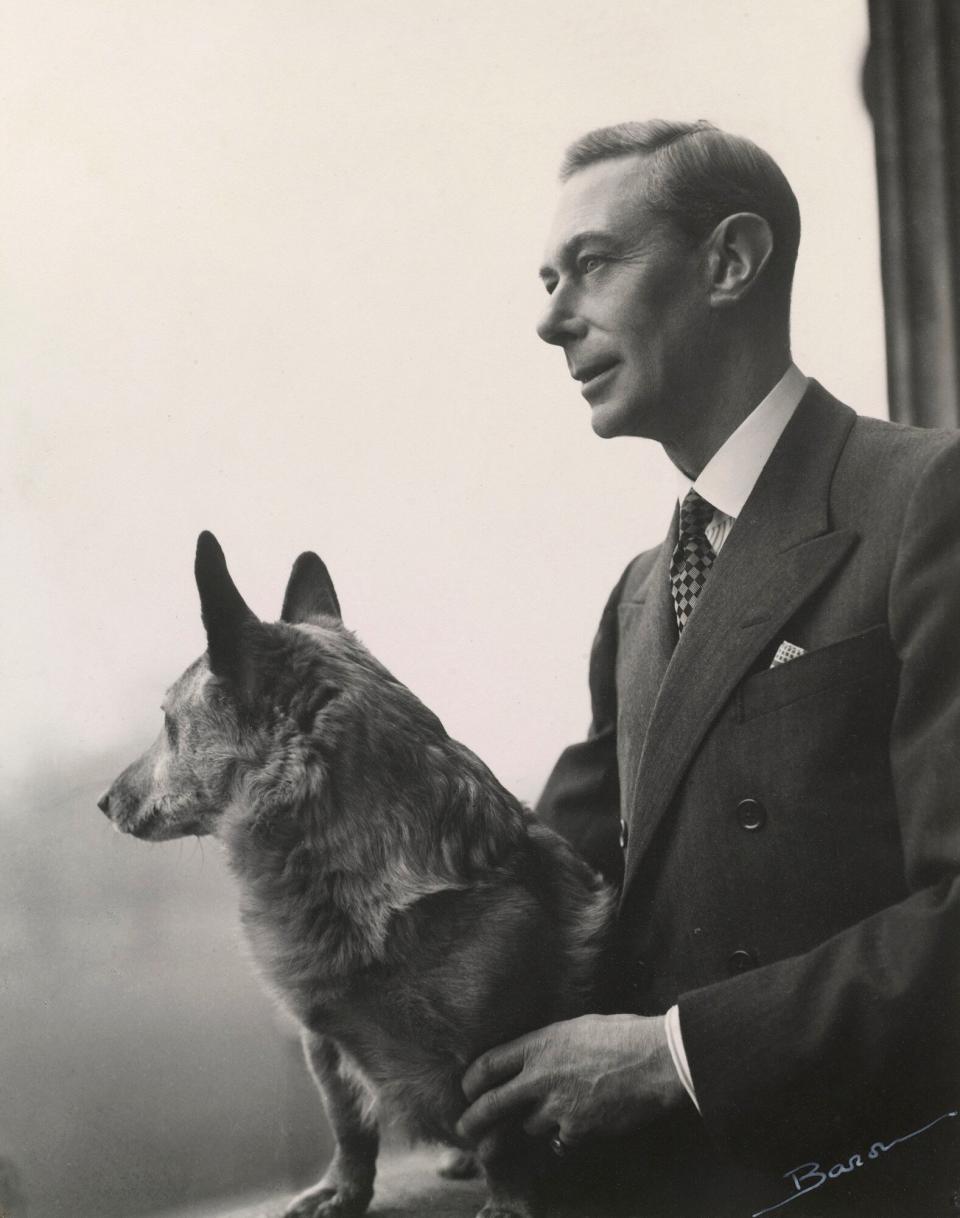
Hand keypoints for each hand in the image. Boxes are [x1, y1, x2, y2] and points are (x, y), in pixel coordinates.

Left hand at [456, 1013, 685, 1153]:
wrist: (656, 1060)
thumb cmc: (622, 1035)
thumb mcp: (575, 1028)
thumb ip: (549, 1045)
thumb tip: (535, 1056)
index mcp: (538, 1044)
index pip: (488, 1065)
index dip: (471, 1081)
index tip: (468, 1091)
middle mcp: (540, 1077)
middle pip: (491, 1105)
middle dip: (472, 1122)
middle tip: (464, 1132)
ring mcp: (556, 1107)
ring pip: (528, 1126)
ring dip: (535, 1124)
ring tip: (553, 1114)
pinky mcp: (575, 1132)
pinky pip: (559, 1140)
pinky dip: (565, 1136)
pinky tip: (581, 1124)